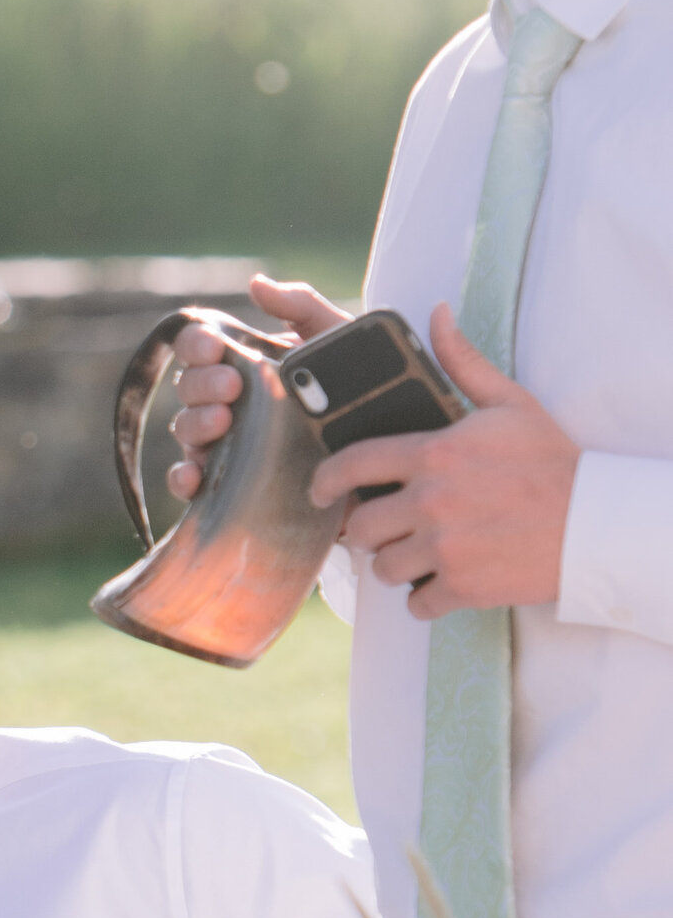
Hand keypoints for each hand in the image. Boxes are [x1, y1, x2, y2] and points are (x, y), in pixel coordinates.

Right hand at [164, 274, 346, 502]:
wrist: (393, 445)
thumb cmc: (364, 386)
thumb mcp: (338, 339)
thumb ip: (302, 306)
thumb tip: (256, 283)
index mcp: (244, 363)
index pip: (200, 348)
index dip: (197, 344)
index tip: (215, 346)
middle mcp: (228, 402)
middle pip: (188, 388)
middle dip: (201, 383)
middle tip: (232, 386)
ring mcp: (228, 445)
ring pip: (187, 431)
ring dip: (195, 424)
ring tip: (223, 421)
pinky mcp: (234, 487)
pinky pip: (192, 484)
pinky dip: (183, 479)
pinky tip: (195, 476)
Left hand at [309, 305, 578, 614]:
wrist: (597, 522)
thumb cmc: (554, 461)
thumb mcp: (510, 403)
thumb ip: (463, 362)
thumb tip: (437, 313)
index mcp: (434, 455)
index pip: (353, 465)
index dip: (325, 481)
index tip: (320, 492)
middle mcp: (430, 503)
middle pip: (361, 526)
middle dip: (369, 530)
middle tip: (388, 528)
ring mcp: (444, 548)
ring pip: (383, 569)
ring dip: (396, 564)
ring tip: (418, 555)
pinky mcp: (463, 587)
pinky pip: (417, 604)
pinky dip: (426, 599)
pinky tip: (444, 583)